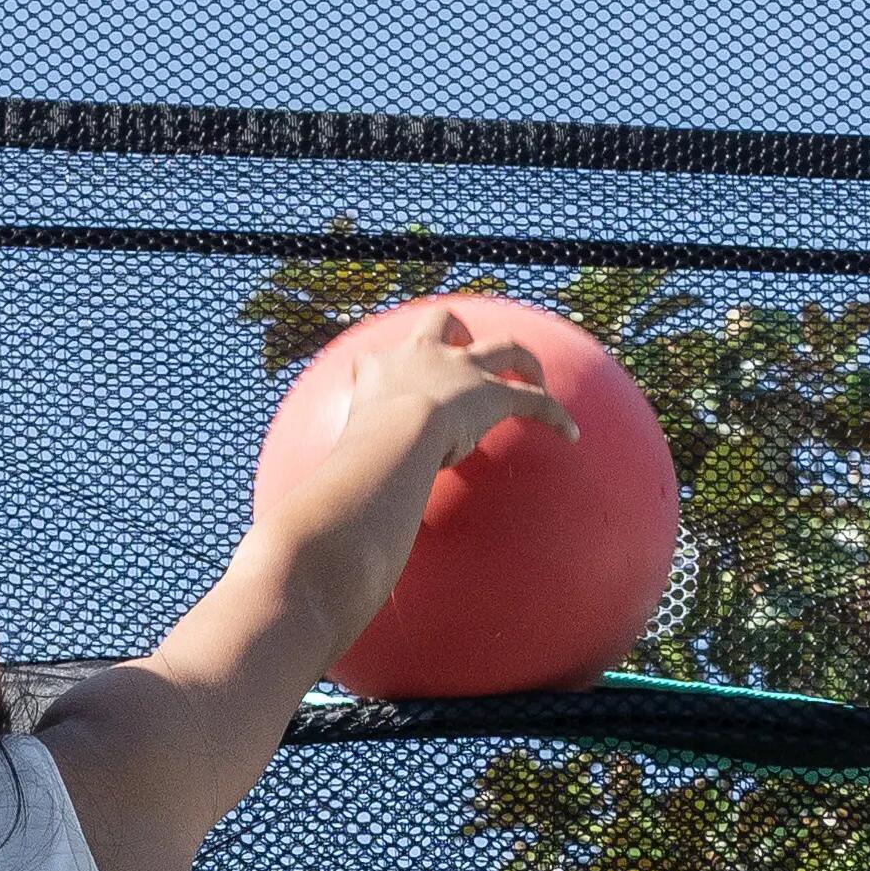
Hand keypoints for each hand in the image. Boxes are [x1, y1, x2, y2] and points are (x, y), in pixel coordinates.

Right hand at [265, 303, 571, 549]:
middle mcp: (420, 359)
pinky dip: (554, 414)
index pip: (379, 361)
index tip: (397, 370)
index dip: (389, 364)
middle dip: (455, 330)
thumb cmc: (357, 463)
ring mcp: (461, 369)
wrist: (394, 438)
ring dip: (520, 358)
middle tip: (465, 344)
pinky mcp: (494, 390)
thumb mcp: (335, 477)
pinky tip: (572, 434)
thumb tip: (297, 547)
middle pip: (441, 324)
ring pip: (501, 346)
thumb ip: (325, 501)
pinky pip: (534, 399)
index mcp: (377, 375)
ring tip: (536, 374)